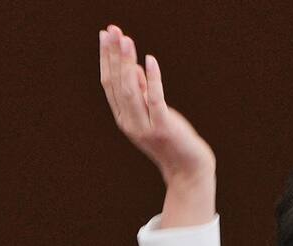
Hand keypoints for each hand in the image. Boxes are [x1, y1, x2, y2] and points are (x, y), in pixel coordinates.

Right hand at [98, 25, 215, 226]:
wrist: (187, 169)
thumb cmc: (171, 139)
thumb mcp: (152, 113)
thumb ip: (142, 92)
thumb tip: (135, 67)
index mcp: (123, 117)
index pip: (109, 84)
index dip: (106, 58)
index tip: (105, 34)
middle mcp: (129, 123)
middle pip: (116, 84)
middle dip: (113, 55)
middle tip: (112, 30)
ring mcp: (144, 127)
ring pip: (130, 90)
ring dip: (127, 63)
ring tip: (127, 40)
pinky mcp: (163, 128)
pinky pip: (155, 100)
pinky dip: (152, 79)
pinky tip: (150, 60)